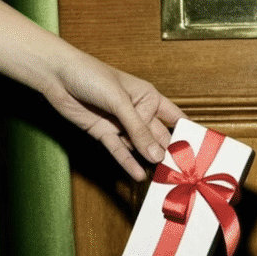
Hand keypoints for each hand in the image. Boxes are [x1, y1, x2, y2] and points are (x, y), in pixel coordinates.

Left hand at [42, 51, 184, 180]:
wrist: (56, 75)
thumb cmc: (91, 75)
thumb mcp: (120, 102)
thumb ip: (138, 130)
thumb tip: (157, 155)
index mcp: (149, 97)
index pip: (174, 118)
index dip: (186, 133)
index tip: (199, 151)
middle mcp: (138, 112)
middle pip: (158, 136)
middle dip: (168, 153)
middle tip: (181, 173)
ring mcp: (121, 124)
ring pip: (139, 146)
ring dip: (148, 161)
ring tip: (162, 179)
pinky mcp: (104, 133)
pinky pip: (119, 151)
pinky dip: (128, 162)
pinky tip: (138, 175)